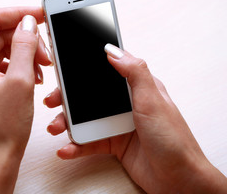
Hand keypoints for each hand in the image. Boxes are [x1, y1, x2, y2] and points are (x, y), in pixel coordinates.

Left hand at [0, 7, 51, 192]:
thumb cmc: (3, 128)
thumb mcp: (20, 80)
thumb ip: (24, 46)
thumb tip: (27, 22)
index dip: (17, 13)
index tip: (38, 15)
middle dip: (25, 39)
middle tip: (46, 53)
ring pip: (2, 50)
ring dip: (24, 54)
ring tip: (42, 69)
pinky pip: (1, 65)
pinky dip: (19, 66)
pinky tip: (33, 78)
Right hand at [44, 44, 226, 192]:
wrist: (178, 180)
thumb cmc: (173, 139)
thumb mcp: (153, 100)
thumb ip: (134, 73)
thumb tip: (112, 50)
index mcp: (136, 88)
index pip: (107, 70)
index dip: (85, 67)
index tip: (65, 68)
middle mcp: (125, 104)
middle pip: (89, 95)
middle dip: (67, 98)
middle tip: (52, 100)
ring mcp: (117, 124)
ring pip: (85, 118)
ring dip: (67, 122)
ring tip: (56, 128)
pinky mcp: (113, 143)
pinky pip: (89, 142)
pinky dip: (76, 145)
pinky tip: (67, 149)